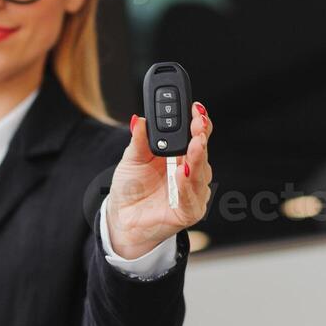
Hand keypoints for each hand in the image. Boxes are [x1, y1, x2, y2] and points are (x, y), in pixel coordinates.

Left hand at [106, 101, 213, 257]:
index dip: (199, 121)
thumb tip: (138, 119)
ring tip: (193, 146)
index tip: (196, 108)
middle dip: (201, 136)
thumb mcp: (132, 159)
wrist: (123, 218)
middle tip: (198, 124)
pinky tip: (182, 173)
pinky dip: (187, 186)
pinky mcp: (189, 211)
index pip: (196, 134)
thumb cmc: (132, 187)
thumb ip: (138, 140)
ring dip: (197, 159)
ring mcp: (192, 191)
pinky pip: (191, 198)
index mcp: (180, 154)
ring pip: (200, 173)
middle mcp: (190, 170)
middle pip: (201, 150)